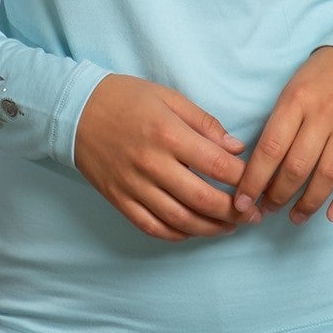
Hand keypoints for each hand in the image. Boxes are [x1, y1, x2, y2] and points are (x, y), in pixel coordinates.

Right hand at [73, 74, 265, 239]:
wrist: (74, 109)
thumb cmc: (125, 98)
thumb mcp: (169, 98)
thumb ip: (205, 123)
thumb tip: (236, 149)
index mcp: (168, 134)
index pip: (217, 165)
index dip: (243, 178)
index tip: (257, 182)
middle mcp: (152, 164)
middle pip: (203, 199)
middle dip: (235, 212)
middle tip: (252, 215)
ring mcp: (134, 186)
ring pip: (180, 220)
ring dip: (211, 228)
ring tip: (230, 227)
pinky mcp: (119, 199)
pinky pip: (152, 227)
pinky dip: (177, 234)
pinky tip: (193, 230)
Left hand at [230, 46, 332, 225]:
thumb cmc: (323, 75)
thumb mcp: (292, 88)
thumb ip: (278, 123)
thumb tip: (258, 165)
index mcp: (295, 101)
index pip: (269, 149)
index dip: (254, 181)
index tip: (242, 202)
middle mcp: (322, 115)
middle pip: (296, 167)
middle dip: (277, 196)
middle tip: (266, 210)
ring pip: (326, 175)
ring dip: (307, 203)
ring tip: (294, 217)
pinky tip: (331, 215)